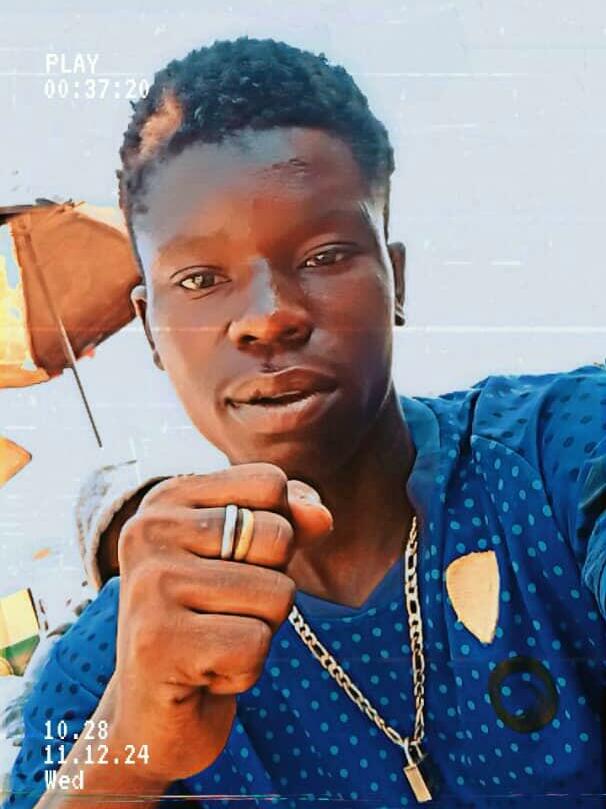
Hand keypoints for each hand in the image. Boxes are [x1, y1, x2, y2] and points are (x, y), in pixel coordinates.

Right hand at [104, 463, 331, 782]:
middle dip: (272, 587)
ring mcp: (150, 584)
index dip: (278, 530)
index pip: (270, 482)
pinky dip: (245, 669)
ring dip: (260, 631)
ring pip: (277, 594)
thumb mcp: (249, 560)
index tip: (234, 565)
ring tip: (212, 642)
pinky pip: (256, 644)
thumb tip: (322, 515)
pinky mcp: (158, 641)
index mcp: (168, 498)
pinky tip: (205, 673)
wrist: (154, 714)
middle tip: (223, 613)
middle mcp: (149, 530)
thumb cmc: (209, 622)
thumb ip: (289, 522)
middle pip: (279, 536)